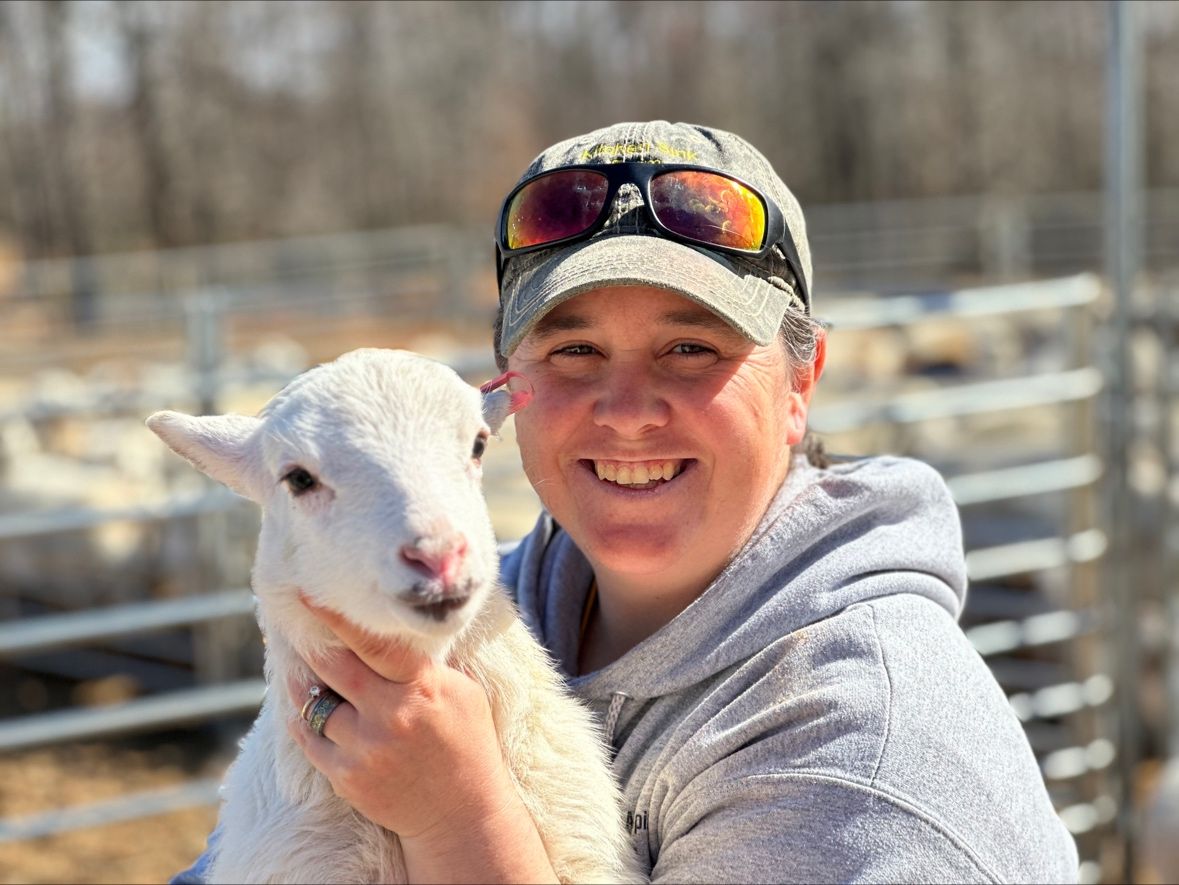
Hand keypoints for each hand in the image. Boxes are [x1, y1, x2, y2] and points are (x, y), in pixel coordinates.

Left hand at [286, 594, 556, 882]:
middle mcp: (391, 715)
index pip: (374, 643)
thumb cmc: (467, 743)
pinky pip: (310, 739)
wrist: (462, 813)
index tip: (312, 596)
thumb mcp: (462, 693)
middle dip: (312, 644)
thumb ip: (427, 665)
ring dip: (304, 685)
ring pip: (315, 704)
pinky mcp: (347, 777)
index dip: (339, 618)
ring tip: (297, 670)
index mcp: (422, 687)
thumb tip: (396, 630)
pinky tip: (303, 708)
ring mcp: (366, 748)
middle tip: (296, 625)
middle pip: (334, 667)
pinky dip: (303, 720)